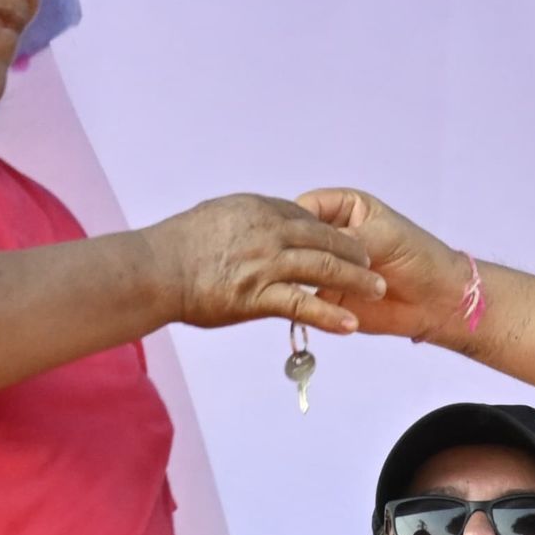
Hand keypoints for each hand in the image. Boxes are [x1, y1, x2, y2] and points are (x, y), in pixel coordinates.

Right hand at [159, 193, 385, 334]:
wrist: (155, 269)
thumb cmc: (175, 246)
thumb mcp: (215, 216)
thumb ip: (242, 220)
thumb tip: (252, 222)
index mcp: (258, 209)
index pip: (306, 216)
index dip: (330, 229)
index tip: (345, 240)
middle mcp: (268, 231)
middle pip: (324, 238)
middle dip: (354, 251)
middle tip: (375, 262)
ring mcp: (265, 262)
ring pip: (323, 267)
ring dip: (355, 279)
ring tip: (379, 290)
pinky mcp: (258, 295)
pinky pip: (303, 304)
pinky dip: (330, 314)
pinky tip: (350, 324)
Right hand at [295, 187, 467, 341]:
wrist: (437, 301)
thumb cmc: (418, 256)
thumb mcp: (383, 237)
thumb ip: (346, 239)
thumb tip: (312, 248)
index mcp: (342, 208)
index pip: (305, 207)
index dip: (295, 219)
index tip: (290, 234)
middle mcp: (329, 236)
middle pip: (295, 238)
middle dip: (294, 251)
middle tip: (299, 264)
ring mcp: (325, 267)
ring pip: (297, 269)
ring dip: (300, 278)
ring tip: (311, 285)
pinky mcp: (326, 298)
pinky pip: (306, 298)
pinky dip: (307, 302)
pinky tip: (311, 304)